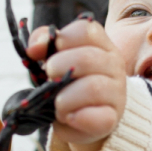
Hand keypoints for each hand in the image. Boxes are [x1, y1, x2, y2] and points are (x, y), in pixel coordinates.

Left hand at [29, 17, 127, 150]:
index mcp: (101, 45)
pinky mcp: (112, 118)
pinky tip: (68, 117)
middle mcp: (114, 65)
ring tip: (57, 104)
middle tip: (49, 80)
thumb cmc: (66, 84)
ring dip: (65, 98)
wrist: (76, 120)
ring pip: (92, 88)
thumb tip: (35, 48)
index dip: (63, 39)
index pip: (87, 30)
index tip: (49, 55)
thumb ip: (43, 43)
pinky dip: (77, 118)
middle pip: (87, 58)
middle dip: (57, 69)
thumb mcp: (54, 59)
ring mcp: (116, 93)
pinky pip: (100, 118)